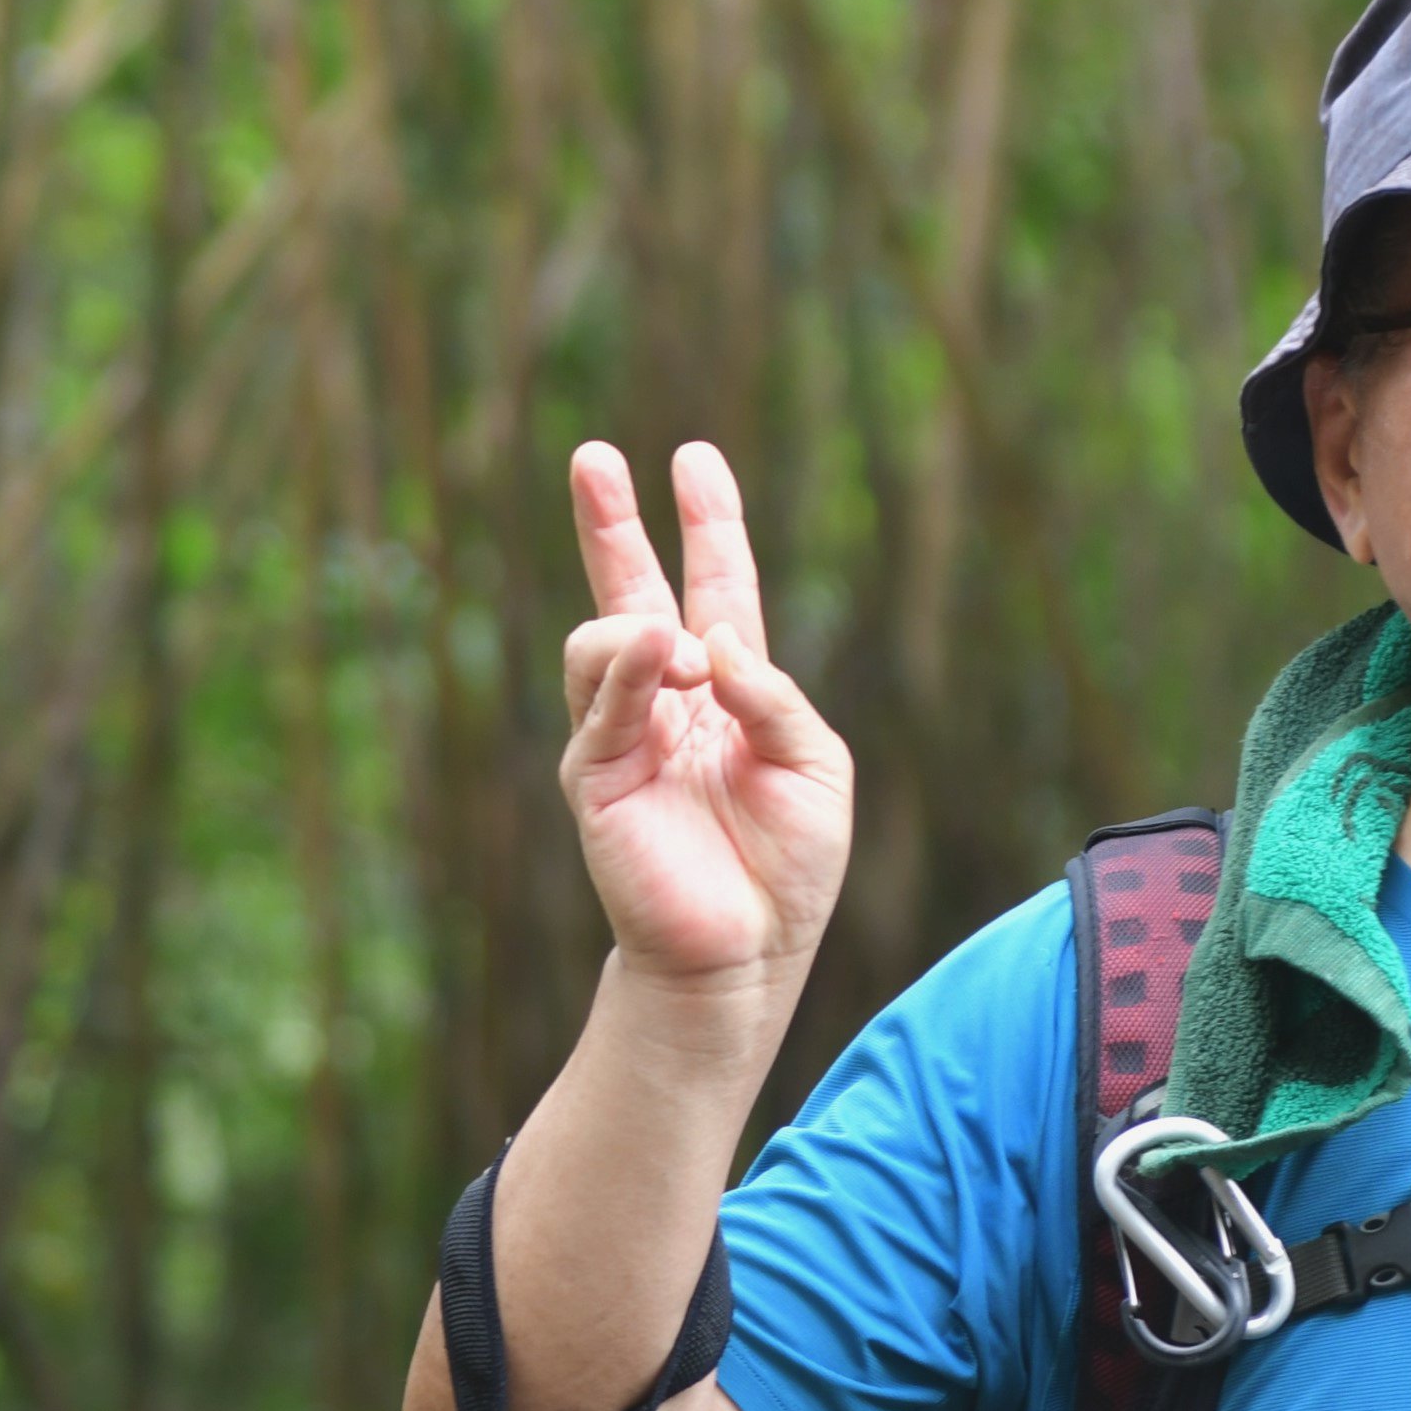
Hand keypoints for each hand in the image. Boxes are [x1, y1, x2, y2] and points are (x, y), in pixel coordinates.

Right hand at [557, 439, 853, 1012]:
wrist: (746, 955)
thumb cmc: (790, 867)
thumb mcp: (816, 766)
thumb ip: (773, 696)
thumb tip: (714, 639)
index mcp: (731, 690)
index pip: (717, 586)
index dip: (708, 522)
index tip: (695, 458)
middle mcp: (671, 699)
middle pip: (631, 590)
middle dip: (612, 524)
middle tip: (593, 455)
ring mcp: (626, 734)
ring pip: (603, 640)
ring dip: (640, 623)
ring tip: (679, 646)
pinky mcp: (597, 776)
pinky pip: (600, 703)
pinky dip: (626, 668)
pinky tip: (657, 653)